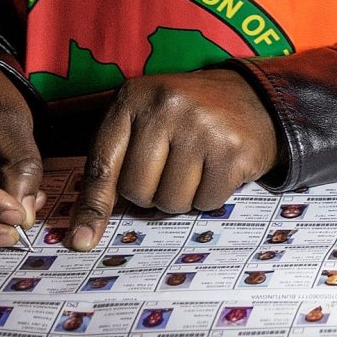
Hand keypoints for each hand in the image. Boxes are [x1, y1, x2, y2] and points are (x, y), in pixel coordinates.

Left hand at [65, 68, 278, 248]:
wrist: (254, 98)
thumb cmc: (187, 118)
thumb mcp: (143, 120)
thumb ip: (113, 163)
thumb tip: (84, 230)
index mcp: (134, 97)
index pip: (103, 164)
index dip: (93, 205)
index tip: (82, 239)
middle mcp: (167, 107)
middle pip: (137, 190)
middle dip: (151, 193)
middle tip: (170, 170)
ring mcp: (203, 128)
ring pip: (171, 201)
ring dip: (182, 197)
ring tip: (195, 168)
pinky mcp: (233, 151)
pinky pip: (206, 202)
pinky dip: (209, 196)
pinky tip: (217, 170)